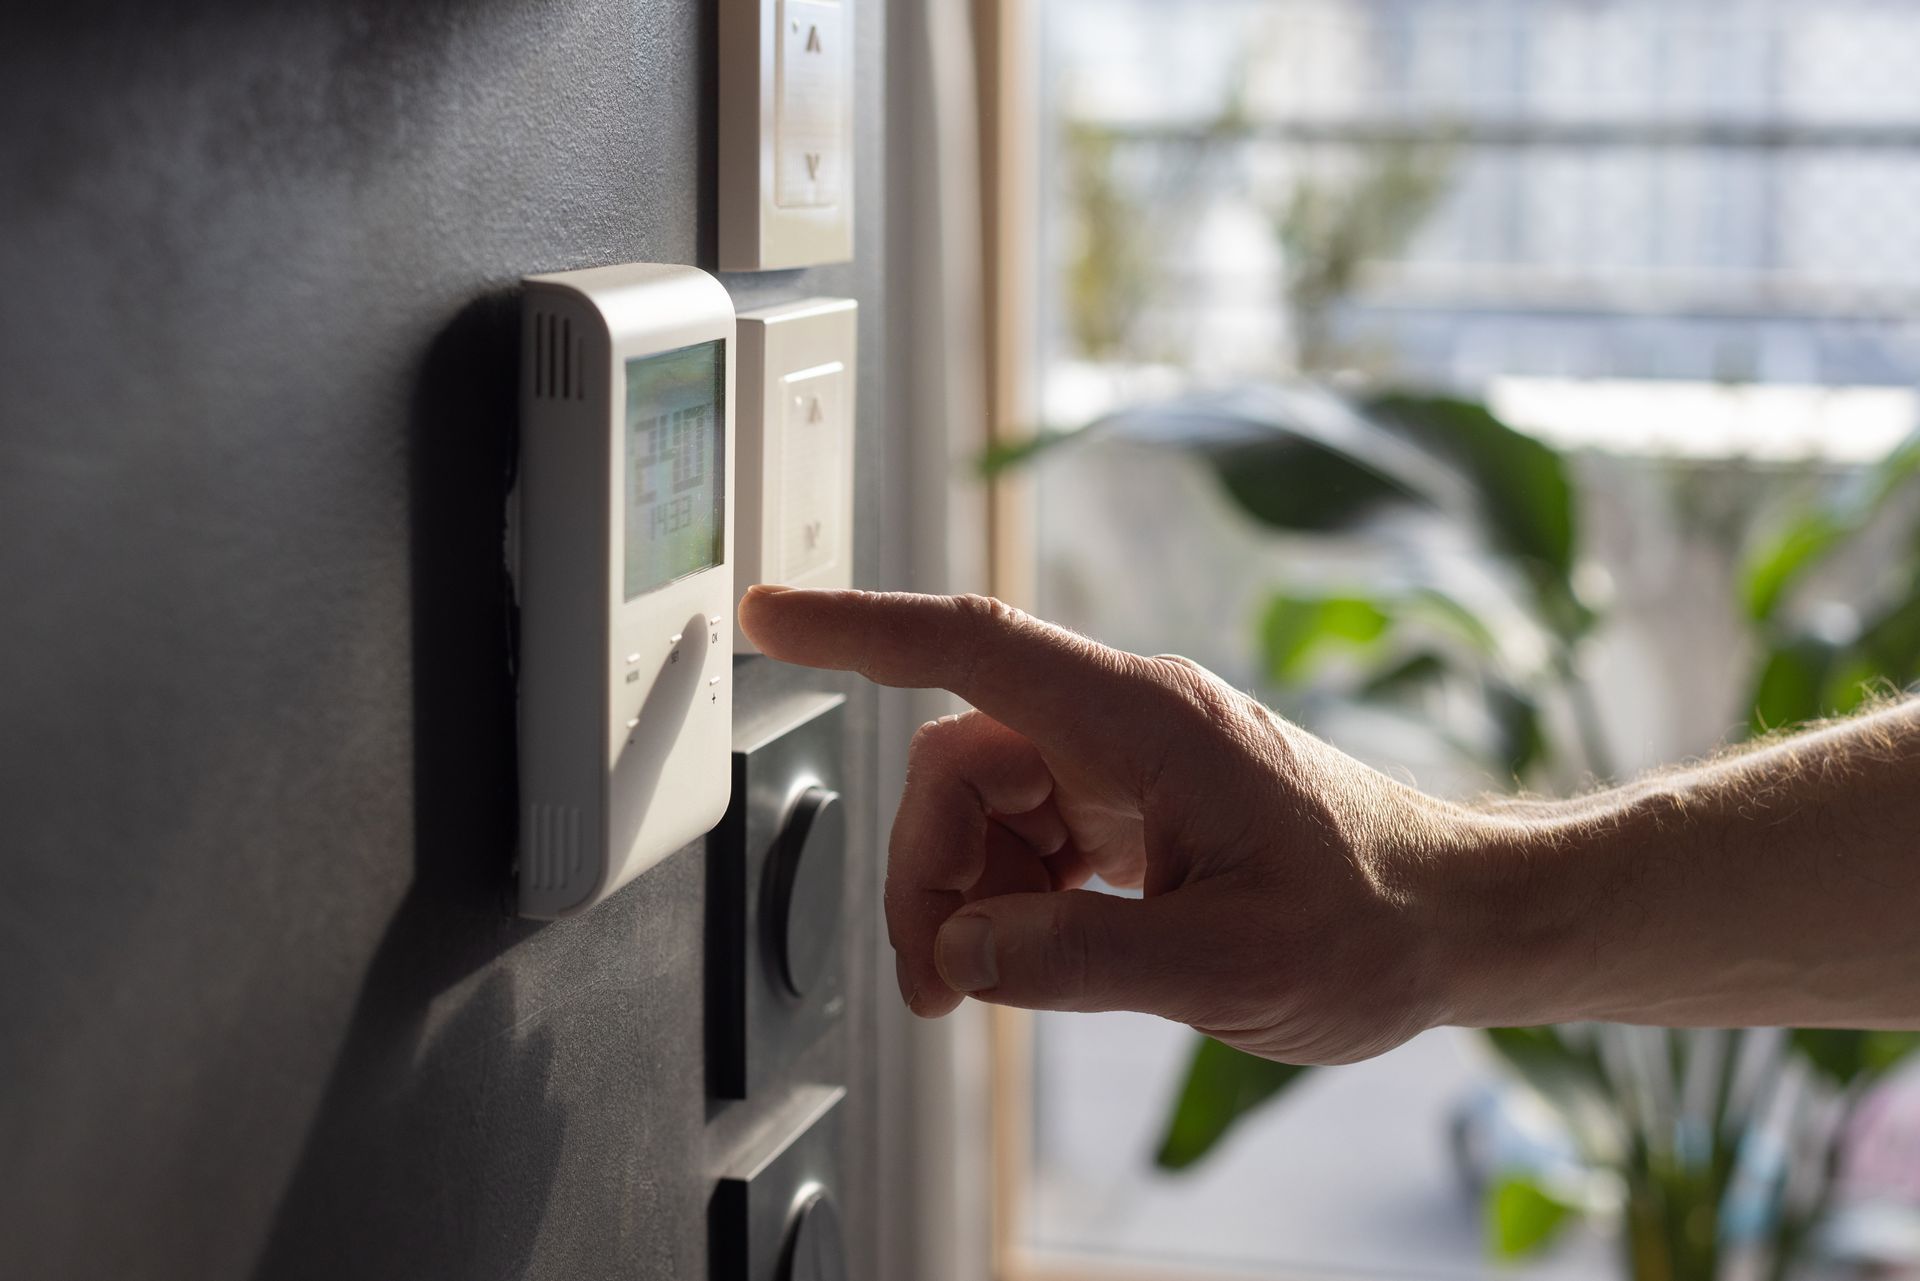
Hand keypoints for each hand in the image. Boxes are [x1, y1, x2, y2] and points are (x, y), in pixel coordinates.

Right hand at [738, 587, 1479, 1064]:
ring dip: (964, 894)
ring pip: (981, 802)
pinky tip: (1045, 950)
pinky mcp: (1136, 801)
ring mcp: (1130, 760)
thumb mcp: (1230, 968)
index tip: (771, 615)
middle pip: (955, 763)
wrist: (1456, 919)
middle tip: (942, 984)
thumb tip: (960, 950)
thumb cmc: (1373, 925)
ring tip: (995, 982)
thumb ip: (1081, 960)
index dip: (858, 627)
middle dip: (925, 872)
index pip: (970, 647)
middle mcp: (1127, 722)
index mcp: (1145, 722)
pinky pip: (1026, 830)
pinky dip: (1009, 896)